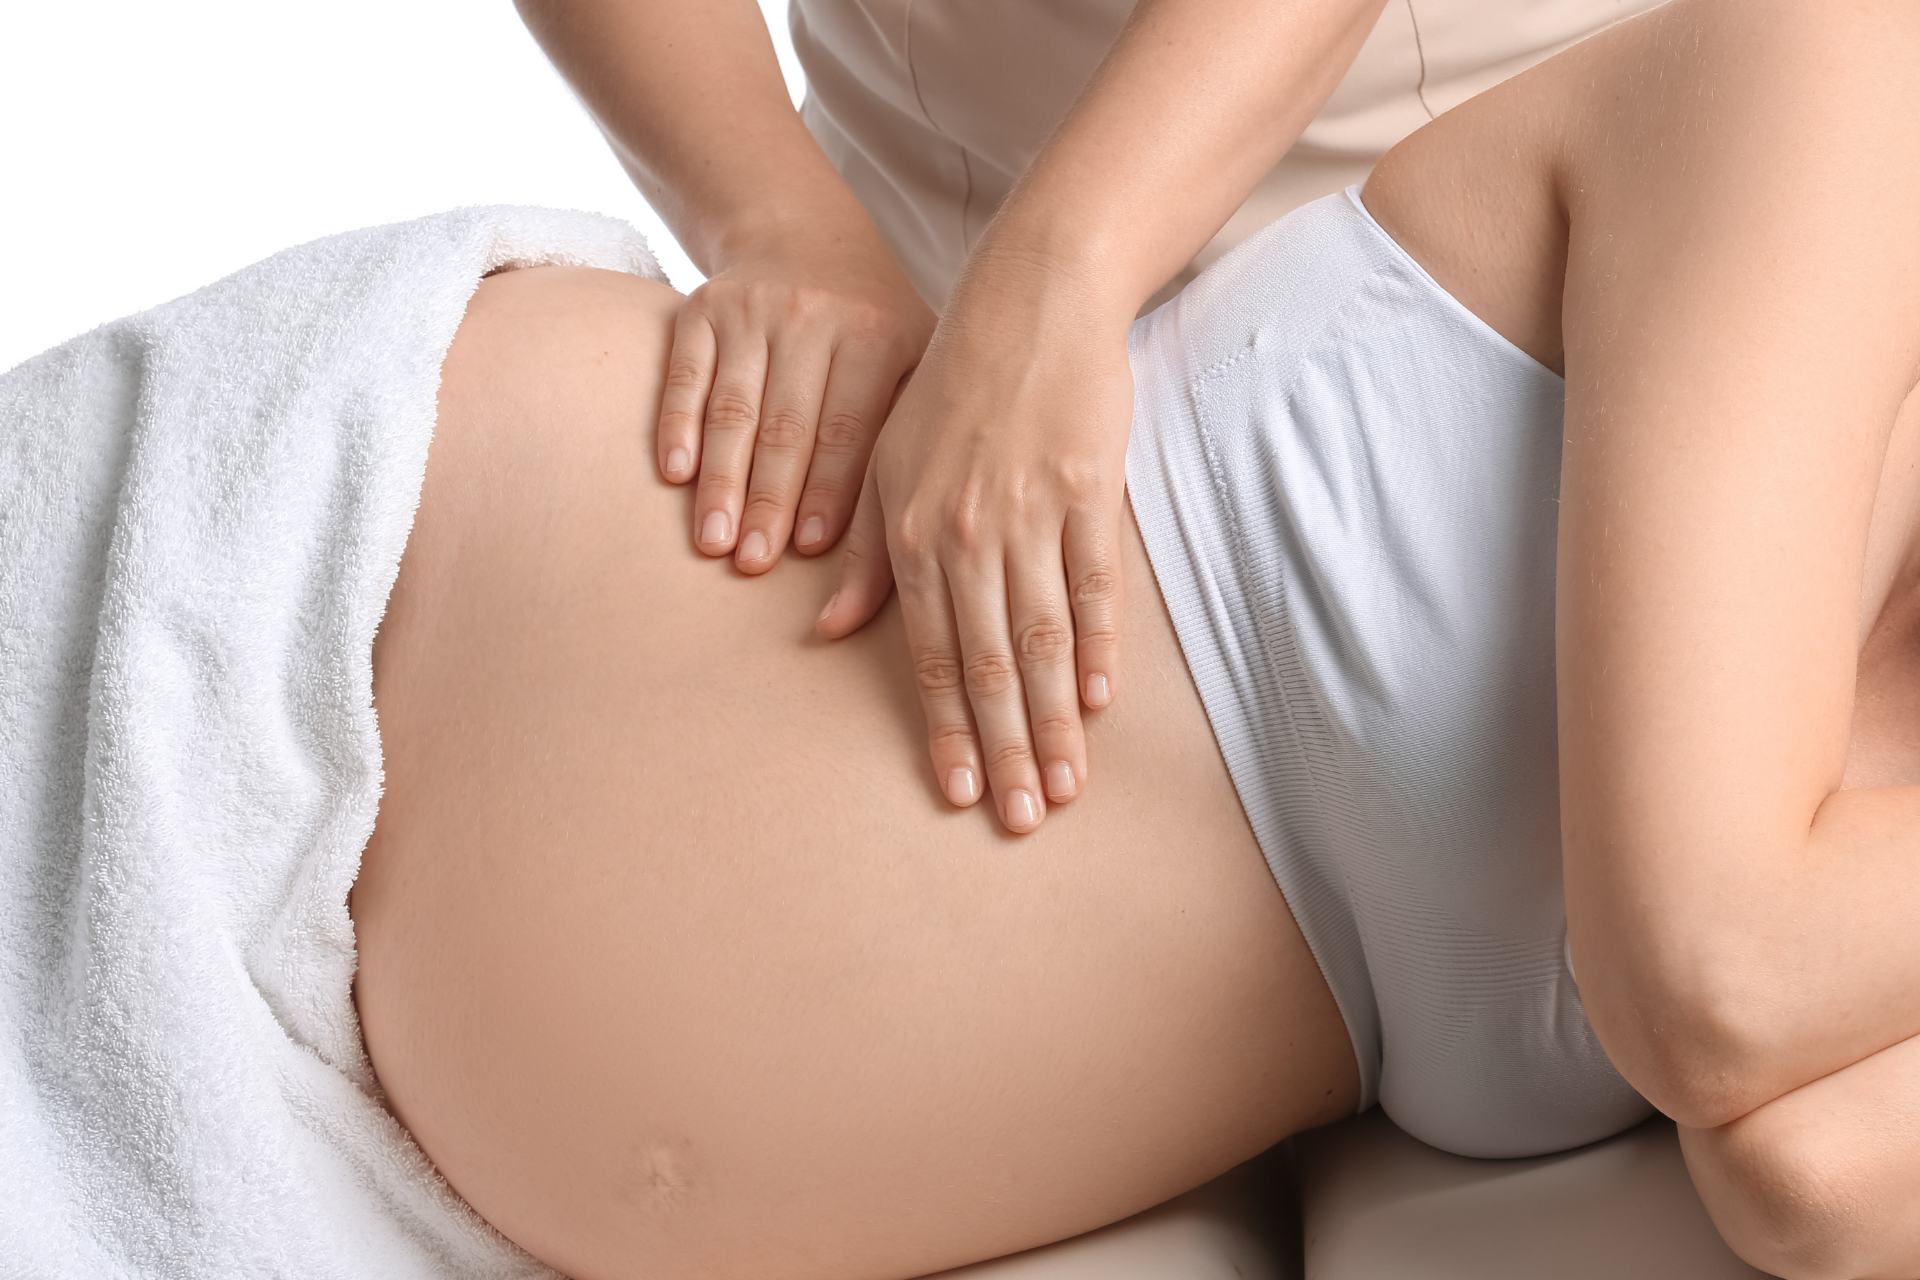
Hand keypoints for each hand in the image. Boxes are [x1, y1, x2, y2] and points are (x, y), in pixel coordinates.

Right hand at [658, 222, 934, 571]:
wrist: (807, 236)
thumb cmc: (874, 330)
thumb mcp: (914, 363)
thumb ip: (907, 437)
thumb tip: (903, 532)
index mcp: (876, 337)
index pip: (847, 429)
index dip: (826, 489)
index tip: (807, 548)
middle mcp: (813, 317)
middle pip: (786, 426)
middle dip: (768, 501)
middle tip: (753, 563)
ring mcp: (752, 309)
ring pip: (732, 408)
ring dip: (721, 480)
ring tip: (712, 542)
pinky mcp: (701, 308)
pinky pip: (686, 376)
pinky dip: (677, 425)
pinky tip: (676, 476)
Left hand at [818, 257, 1132, 832]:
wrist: (1028, 304)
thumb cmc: (950, 388)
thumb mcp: (883, 462)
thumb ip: (864, 553)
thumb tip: (833, 631)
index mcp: (913, 533)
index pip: (933, 656)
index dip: (948, 731)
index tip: (962, 795)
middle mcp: (968, 533)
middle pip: (991, 664)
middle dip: (1006, 751)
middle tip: (1025, 820)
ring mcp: (1033, 514)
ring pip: (1043, 639)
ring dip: (1054, 720)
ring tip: (1067, 785)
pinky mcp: (1091, 492)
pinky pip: (1095, 585)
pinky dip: (1098, 644)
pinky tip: (1100, 702)